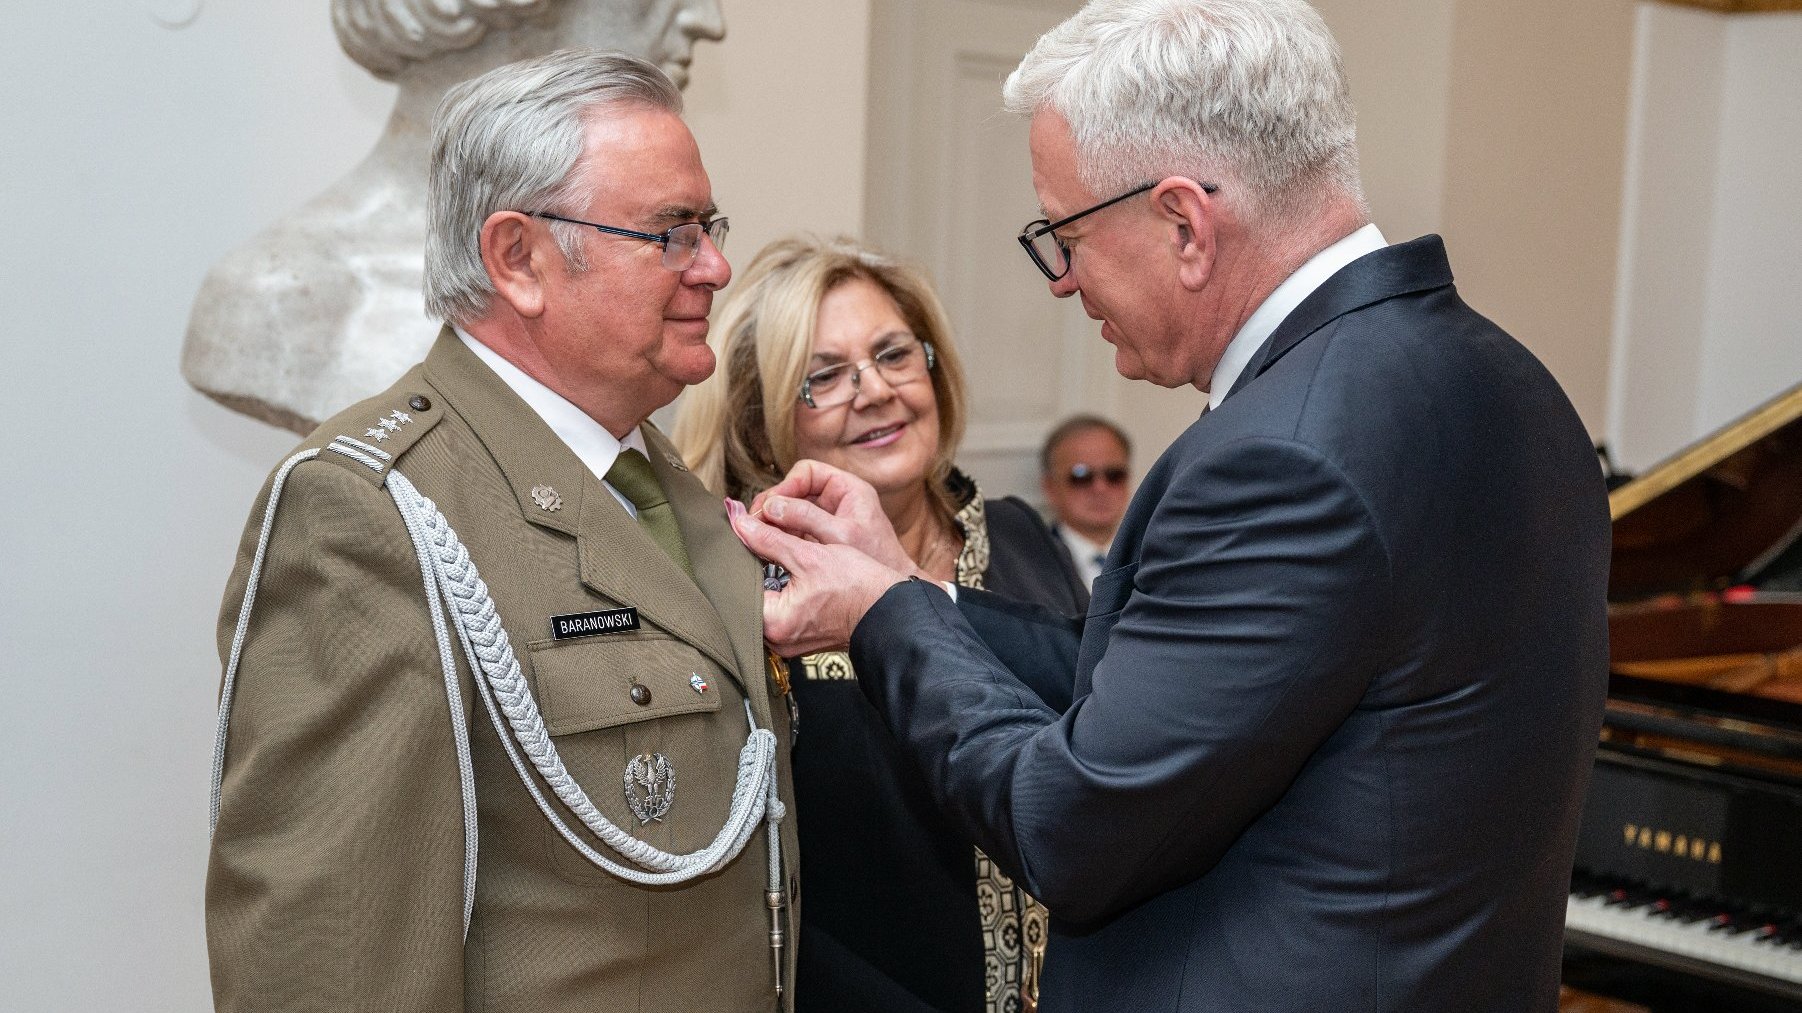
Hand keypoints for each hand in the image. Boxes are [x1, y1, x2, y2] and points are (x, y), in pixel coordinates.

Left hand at [728, 505, 907, 656]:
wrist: (891, 611)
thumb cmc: (857, 586)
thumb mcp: (810, 555)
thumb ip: (769, 539)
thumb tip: (740, 523)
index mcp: (773, 622)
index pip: (737, 584)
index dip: (737, 554)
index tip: (740, 530)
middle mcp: (775, 640)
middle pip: (748, 596)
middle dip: (751, 565)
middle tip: (753, 536)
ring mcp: (788, 643)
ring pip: (764, 603)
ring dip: (765, 577)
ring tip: (769, 550)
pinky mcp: (800, 639)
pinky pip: (779, 612)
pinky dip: (780, 591)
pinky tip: (786, 572)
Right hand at [749, 460, 921, 577]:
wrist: (888, 593)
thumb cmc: (876, 559)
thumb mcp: (839, 535)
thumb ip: (807, 518)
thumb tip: (772, 507)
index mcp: (847, 488)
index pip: (806, 472)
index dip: (784, 485)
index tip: (768, 505)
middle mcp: (835, 501)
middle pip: (793, 491)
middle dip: (773, 505)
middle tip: (755, 521)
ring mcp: (826, 520)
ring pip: (790, 512)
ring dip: (772, 522)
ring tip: (756, 535)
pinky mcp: (819, 539)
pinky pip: (792, 531)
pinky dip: (779, 537)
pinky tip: (767, 548)